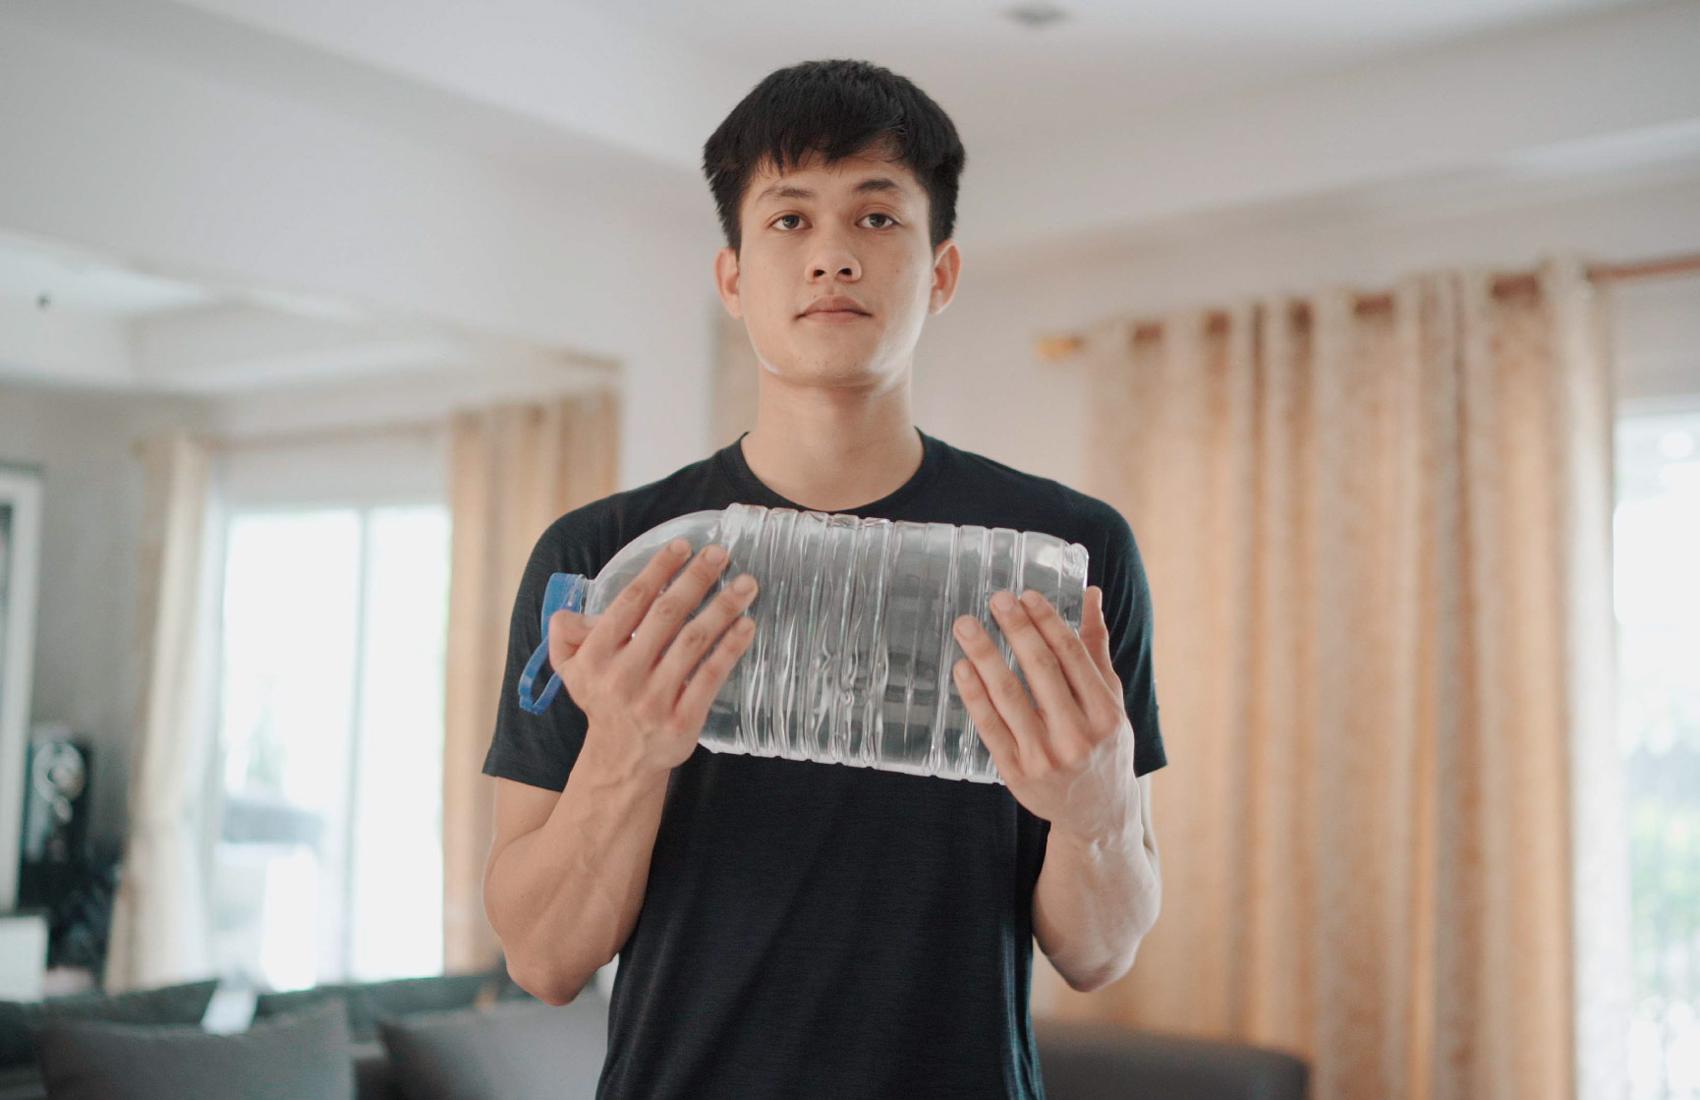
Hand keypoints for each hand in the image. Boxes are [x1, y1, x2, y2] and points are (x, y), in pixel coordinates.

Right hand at [548, 539, 759, 780]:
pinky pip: (710, 676)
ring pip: (693, 643)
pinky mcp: (682, 721)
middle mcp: (623, 676)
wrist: (620, 760)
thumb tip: (577, 608)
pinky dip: (731, 648)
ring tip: (746, 584)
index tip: (684, 546)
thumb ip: (567, 632)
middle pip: (666, 616)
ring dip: (722, 608)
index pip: (630, 602)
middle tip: (721, 554)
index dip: (658, 570)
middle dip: (696, 580)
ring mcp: (654, 700)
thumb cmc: (602, 699)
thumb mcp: (571, 668)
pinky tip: (747, 626)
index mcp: (595, 657)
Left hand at [951, 586, 1138, 841]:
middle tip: (996, 598)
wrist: (1098, 814)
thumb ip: (1096, 648)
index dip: (1047, 621)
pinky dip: (974, 695)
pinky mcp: (1017, 773)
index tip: (1026, 595)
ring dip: (985, 655)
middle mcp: (1078, 735)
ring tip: (966, 625)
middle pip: (1041, 670)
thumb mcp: (1111, 701)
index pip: (1072, 655)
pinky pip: (990, 727)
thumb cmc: (1103, 747)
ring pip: (1010, 696)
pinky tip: (962, 668)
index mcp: (1106, 712)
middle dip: (1016, 629)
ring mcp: (1045, 756)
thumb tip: (1090, 594)